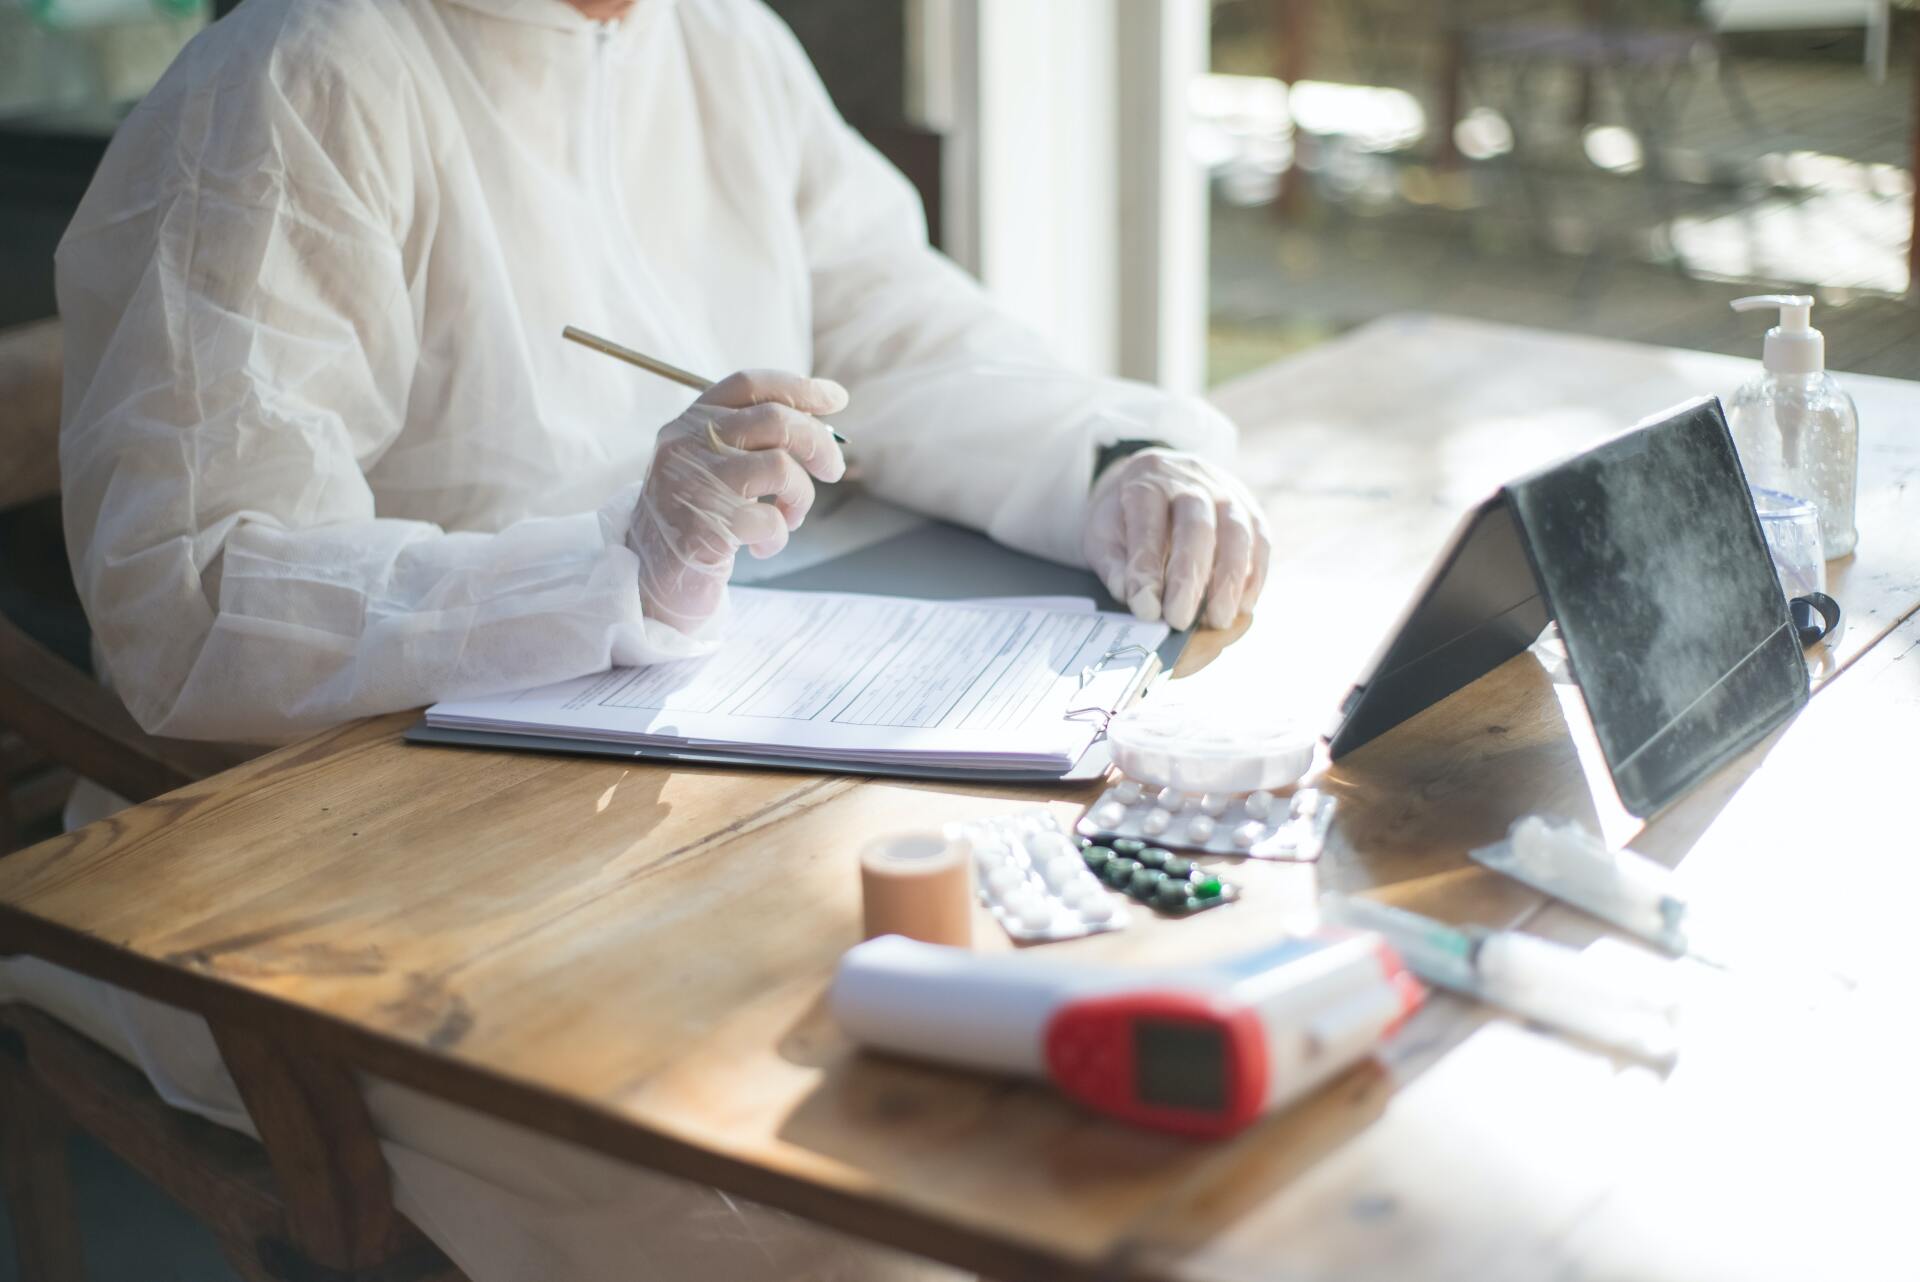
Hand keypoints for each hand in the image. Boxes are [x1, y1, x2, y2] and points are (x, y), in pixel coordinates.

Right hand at [629, 370, 847, 633]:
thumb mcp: (711, 467)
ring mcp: (692, 483)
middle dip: (818, 443)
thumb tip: (821, 427)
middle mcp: (685, 444)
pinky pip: (771, 519)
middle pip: (775, 419)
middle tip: (833, 470)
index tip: (836, 399)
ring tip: (789, 518)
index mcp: (688, 423)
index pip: (749, 386)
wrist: (649, 578)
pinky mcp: (704, 526)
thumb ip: (749, 442)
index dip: (798, 388)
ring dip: (801, 496)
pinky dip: (779, 535)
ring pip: (781, 467)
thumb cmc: (693, 520)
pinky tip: (762, 548)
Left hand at [1083, 448, 1269, 630]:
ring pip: (1237, 533)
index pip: (1148, 525)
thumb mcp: (1103, 533)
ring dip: (1229, 582)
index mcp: (1147, 482)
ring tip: (1217, 620)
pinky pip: (1261, 543)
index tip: (1146, 609)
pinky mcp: (1251, 511)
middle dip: (1189, 578)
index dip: (1147, 568)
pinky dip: (1253, 577)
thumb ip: (1113, 565)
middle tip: (1179, 620)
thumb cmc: (1127, 517)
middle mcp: (1191, 480)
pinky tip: (1242, 607)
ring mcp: (1227, 492)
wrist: (1158, 481)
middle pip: (1197, 527)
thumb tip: (1132, 596)